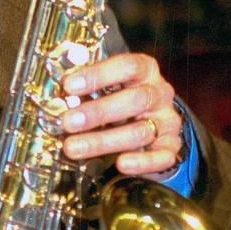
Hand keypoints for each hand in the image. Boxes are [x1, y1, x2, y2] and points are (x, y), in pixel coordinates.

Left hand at [59, 53, 181, 175]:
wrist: (148, 115)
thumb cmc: (119, 93)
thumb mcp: (106, 82)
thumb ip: (87, 84)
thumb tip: (59, 92)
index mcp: (144, 69)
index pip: (127, 66)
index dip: (98, 75)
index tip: (69, 86)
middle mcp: (159, 92)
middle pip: (135, 101)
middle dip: (98, 112)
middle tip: (68, 122)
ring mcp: (167, 119)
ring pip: (140, 132)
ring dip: (104, 141)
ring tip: (73, 147)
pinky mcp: (171, 145)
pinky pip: (162, 156)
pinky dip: (142, 162)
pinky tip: (121, 164)